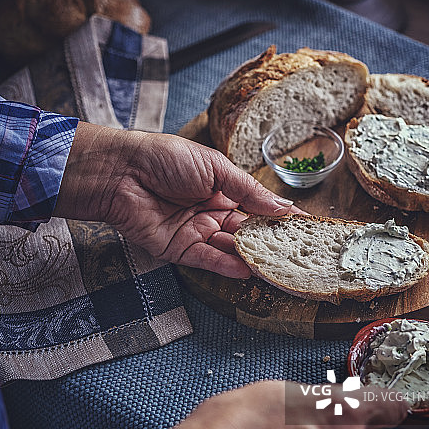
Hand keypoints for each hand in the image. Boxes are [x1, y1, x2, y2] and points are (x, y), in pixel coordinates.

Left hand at [54, 122, 296, 276]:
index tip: (307, 227)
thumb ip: (248, 190)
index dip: (281, 218)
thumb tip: (281, 207)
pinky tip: (247, 270)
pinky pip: (207, 260)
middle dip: (271, 242)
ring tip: (278, 265)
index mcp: (223, 190)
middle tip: (297, 252)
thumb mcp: (215, 166)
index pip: (258, 208)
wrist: (121, 171)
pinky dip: (227, 266)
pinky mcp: (179, 249)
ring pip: (231, 249)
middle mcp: (212, 213)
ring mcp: (197, 232)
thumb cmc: (164, 158)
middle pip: (248, 232)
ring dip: (253, 257)